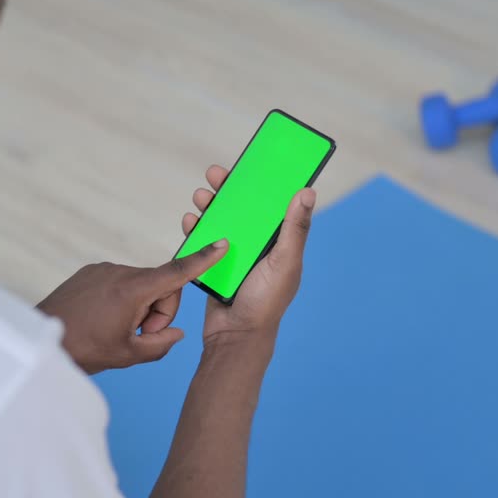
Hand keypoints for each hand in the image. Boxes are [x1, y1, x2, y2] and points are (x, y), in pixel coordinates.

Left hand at [37, 241, 228, 373]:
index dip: (202, 259)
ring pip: (139, 286)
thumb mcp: (129, 355)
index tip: (221, 243)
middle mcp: (118, 272)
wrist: (43, 340)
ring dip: (138, 307)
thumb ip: (161, 343)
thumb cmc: (84, 349)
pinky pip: (119, 282)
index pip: (176, 272)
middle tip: (138, 335)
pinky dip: (121, 300)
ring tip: (114, 329)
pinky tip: (102, 319)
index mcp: (132, 290)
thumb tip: (177, 334)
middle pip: (160, 286)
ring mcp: (102, 269)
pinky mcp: (90, 272)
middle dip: (157, 311)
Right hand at [181, 165, 315, 347]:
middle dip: (228, 188)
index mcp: (279, 242)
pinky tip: (190, 220)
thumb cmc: (267, 302)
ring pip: (221, 220)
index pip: (273, 205)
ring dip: (209, 205)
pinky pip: (203, 240)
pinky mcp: (214, 264)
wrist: (236, 335)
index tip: (253, 162)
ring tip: (200, 196)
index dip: (264, 183)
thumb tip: (307, 192)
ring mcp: (235, 254)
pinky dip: (196, 228)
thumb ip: (295, 229)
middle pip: (243, 208)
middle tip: (215, 173)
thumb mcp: (285, 262)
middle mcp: (258, 245)